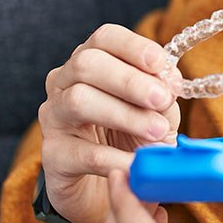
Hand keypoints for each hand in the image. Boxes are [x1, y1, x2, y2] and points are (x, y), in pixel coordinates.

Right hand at [39, 24, 180, 222]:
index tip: (159, 62)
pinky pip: (82, 152)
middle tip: (162, 99)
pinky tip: (137, 164)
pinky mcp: (53, 156)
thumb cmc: (132, 137)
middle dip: (129, 80)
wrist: (110, 184)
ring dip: (124, 114)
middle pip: (87, 64)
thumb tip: (168, 78)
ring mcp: (54, 117)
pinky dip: (115, 158)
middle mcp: (64, 82)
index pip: (105, 38)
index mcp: (90, 61)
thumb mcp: (156, 110)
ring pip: (78, 100)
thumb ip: (163, 91)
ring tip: (156, 131)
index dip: (132, 46)